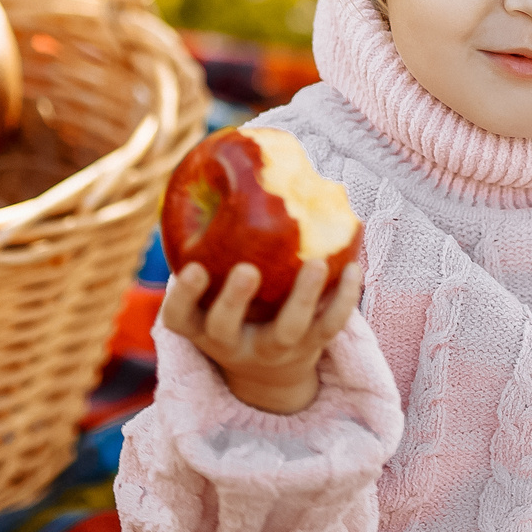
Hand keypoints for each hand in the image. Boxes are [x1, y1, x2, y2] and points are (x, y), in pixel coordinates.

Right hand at [160, 256, 362, 414]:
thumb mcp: (213, 287)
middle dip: (234, 300)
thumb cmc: (236, 305)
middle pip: (225, 328)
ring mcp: (273, 350)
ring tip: (314, 264)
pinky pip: (329, 327)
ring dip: (302, 297)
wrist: (271, 369)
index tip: (193, 268)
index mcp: (200, 327)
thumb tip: (227, 161)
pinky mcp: (310, 349)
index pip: (178, 316)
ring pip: (287, 330)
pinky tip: (353, 268)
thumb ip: (213, 242)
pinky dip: (343, 298)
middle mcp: (231, 343)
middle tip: (247, 270)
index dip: (183, 295)